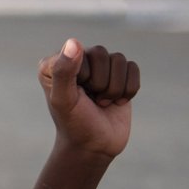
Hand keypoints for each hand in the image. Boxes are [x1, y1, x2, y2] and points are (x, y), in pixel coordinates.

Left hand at [38, 38, 139, 158]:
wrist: (95, 146)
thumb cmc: (74, 124)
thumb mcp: (64, 100)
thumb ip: (63, 71)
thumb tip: (74, 41)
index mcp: (54, 64)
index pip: (80, 53)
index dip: (84, 77)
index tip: (76, 95)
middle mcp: (76, 60)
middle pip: (102, 54)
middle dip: (101, 83)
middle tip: (91, 101)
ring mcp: (99, 67)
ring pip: (120, 60)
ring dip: (114, 88)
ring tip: (101, 102)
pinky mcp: (119, 75)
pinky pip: (133, 69)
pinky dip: (128, 89)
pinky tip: (116, 101)